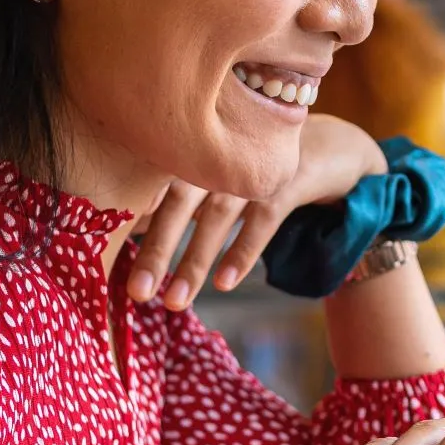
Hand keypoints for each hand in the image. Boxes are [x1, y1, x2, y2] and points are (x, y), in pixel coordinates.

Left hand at [129, 115, 387, 309]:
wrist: (338, 148)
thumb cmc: (263, 166)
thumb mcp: (223, 174)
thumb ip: (183, 194)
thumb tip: (132, 228)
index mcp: (198, 141)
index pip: (156, 180)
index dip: (132, 215)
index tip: (105, 252)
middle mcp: (223, 146)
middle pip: (180, 198)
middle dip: (157, 247)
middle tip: (135, 291)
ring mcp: (257, 159)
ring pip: (218, 214)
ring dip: (195, 261)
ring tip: (174, 303)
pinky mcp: (291, 175)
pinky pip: (262, 218)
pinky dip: (242, 251)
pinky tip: (224, 284)